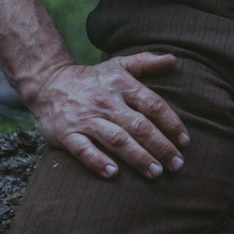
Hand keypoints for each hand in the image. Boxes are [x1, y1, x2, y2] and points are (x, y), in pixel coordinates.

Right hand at [27, 52, 189, 179]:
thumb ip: (146, 62)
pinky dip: (98, 162)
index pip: (152, 104)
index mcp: (121, 84)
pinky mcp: (67, 134)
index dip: (171, 123)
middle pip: (138, 125)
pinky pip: (84, 150)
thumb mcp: (119, 65)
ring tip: (155, 172)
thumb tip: (174, 59)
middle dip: (160, 146)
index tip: (185, 141)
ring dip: (137, 157)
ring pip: (115, 139)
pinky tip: (114, 174)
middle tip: (177, 164)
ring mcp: (85, 118)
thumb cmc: (92, 78)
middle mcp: (105, 101)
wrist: (48, 83)